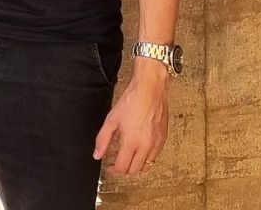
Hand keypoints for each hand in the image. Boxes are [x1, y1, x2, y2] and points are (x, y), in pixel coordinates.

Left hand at [92, 56, 169, 175]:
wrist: (150, 89)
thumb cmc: (132, 101)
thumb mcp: (111, 119)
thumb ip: (103, 139)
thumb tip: (97, 154)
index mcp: (131, 142)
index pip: (122, 168)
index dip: (113, 169)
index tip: (109, 165)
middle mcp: (145, 146)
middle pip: (134, 171)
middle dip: (124, 169)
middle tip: (117, 162)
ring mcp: (156, 144)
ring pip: (146, 166)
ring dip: (136, 165)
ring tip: (128, 157)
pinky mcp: (163, 139)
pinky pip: (155, 157)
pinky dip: (146, 158)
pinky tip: (140, 149)